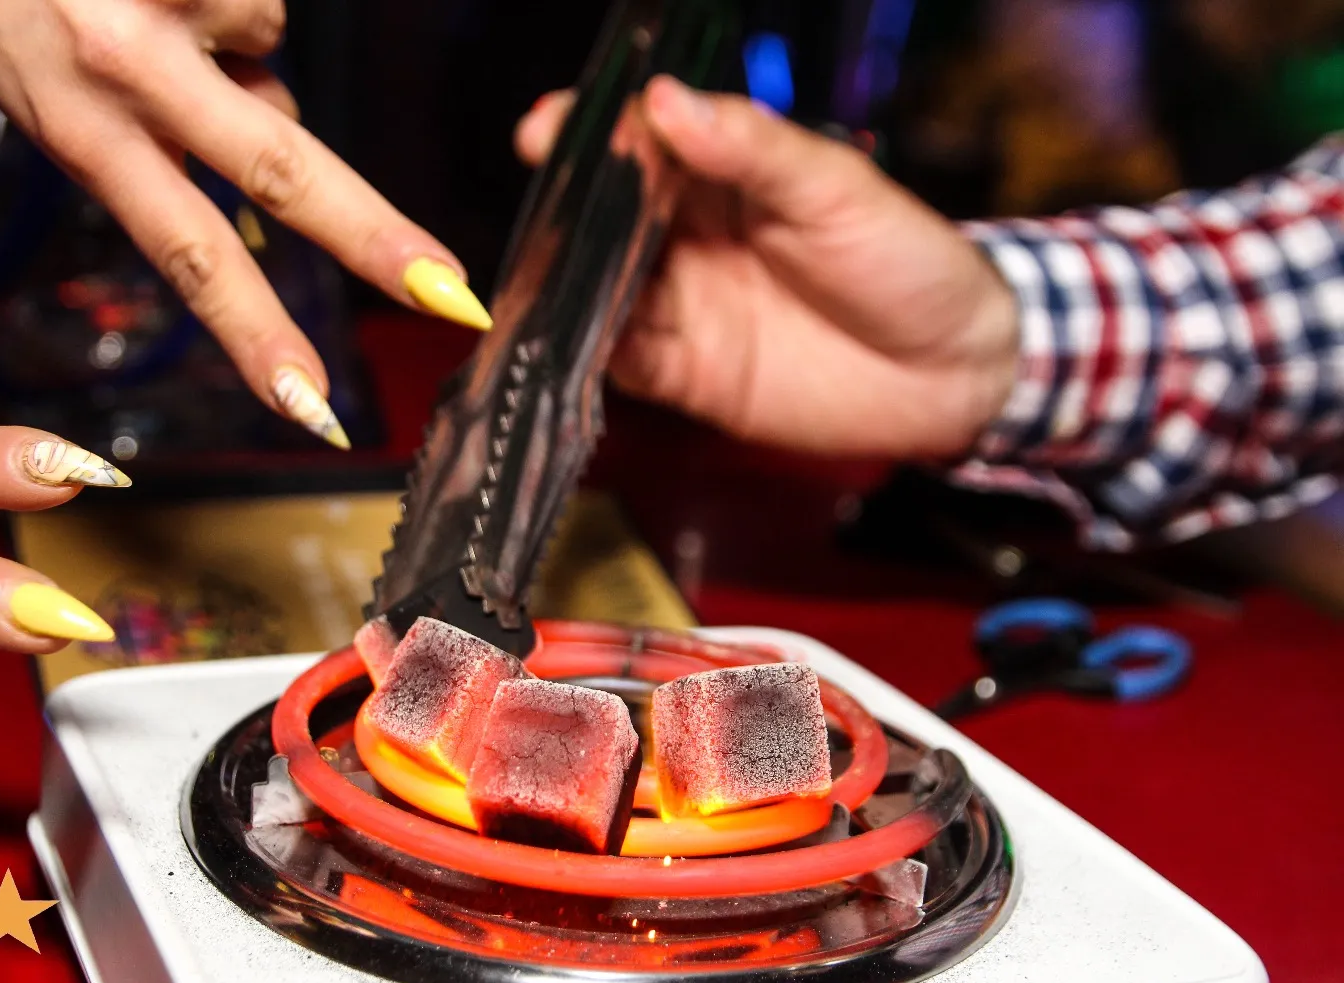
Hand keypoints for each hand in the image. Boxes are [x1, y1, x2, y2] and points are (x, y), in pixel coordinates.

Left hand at [0, 0, 493, 447]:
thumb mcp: (49, 92)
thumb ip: (162, 136)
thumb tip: (278, 128)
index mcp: (82, 129)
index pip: (189, 255)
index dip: (257, 333)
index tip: (309, 401)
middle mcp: (126, 68)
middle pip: (284, 171)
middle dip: (376, 236)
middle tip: (450, 293)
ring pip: (268, 47)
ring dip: (233, 40)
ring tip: (153, 6)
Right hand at [515, 77, 1019, 458]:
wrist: (956, 374)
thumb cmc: (908, 260)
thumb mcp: (837, 188)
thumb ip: (752, 148)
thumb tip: (661, 102)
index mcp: (723, 177)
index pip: (639, 146)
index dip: (588, 135)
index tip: (544, 131)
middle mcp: (688, 239)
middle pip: (602, 221)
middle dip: (559, 214)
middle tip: (531, 210)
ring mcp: (682, 307)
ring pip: (597, 292)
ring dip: (562, 287)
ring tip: (530, 280)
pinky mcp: (686, 376)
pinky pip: (620, 362)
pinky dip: (586, 354)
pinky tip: (564, 343)